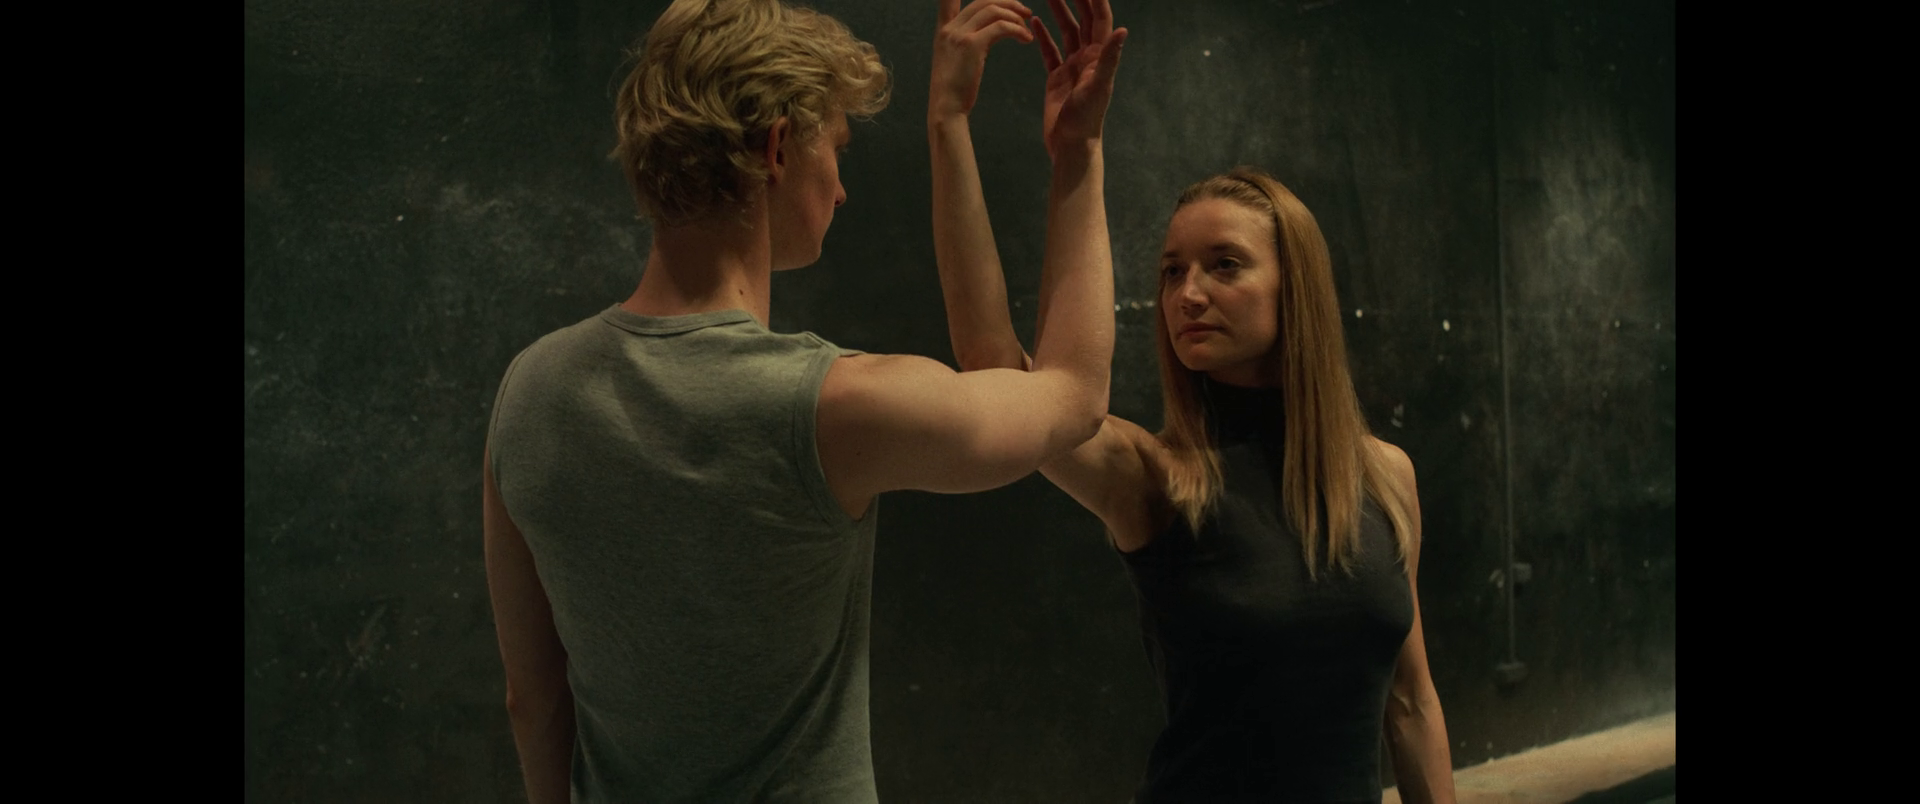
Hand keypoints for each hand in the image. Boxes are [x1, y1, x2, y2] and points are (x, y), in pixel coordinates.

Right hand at [931, 0, 1036, 121]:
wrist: (945, 109)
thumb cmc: (953, 92)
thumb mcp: (952, 61)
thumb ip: (963, 44)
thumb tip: (980, 37)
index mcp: (944, 30)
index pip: (948, 0)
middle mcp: (950, 28)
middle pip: (983, 1)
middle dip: (1007, 3)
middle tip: (1025, 13)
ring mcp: (960, 34)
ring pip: (993, 10)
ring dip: (1015, 16)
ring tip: (1027, 29)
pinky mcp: (972, 45)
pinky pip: (1001, 27)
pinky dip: (1017, 30)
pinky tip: (1026, 40)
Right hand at [1031, 0, 1127, 156]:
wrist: (1071, 144)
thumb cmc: (1086, 119)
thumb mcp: (1098, 86)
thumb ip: (1109, 57)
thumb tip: (1123, 30)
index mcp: (1099, 57)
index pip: (1100, 20)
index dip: (1095, 0)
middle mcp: (1088, 58)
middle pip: (1084, 21)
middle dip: (1076, 0)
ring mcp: (1072, 67)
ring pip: (1067, 32)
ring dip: (1059, 12)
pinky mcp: (1057, 77)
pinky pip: (1050, 51)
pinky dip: (1044, 36)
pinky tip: (1035, 22)